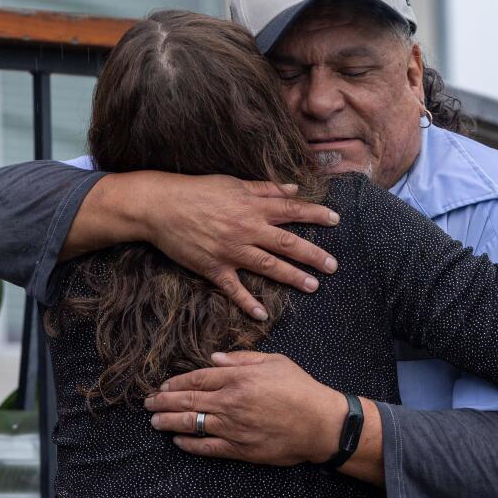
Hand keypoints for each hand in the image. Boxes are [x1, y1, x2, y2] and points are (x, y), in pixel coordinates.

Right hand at [89, 172, 340, 319]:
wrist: (161, 206)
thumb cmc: (197, 191)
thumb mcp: (233, 183)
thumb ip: (265, 188)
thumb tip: (293, 189)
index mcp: (253, 206)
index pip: (292, 210)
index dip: (316, 214)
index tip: (336, 220)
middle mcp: (247, 229)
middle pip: (288, 243)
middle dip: (313, 255)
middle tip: (333, 266)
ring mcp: (231, 250)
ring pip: (269, 266)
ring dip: (292, 277)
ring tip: (313, 286)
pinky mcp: (214, 267)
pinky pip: (234, 288)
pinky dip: (248, 303)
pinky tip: (263, 314)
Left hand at [144, 351, 344, 466]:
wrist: (320, 424)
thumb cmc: (301, 389)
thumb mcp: (276, 362)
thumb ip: (243, 359)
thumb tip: (214, 360)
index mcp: (239, 378)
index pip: (198, 378)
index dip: (177, 382)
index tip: (163, 385)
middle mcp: (230, 402)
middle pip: (188, 400)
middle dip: (163, 401)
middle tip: (147, 403)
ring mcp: (232, 428)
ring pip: (191, 423)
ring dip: (169, 422)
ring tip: (154, 422)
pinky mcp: (239, 449)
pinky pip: (207, 447)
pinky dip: (189, 445)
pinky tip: (178, 442)